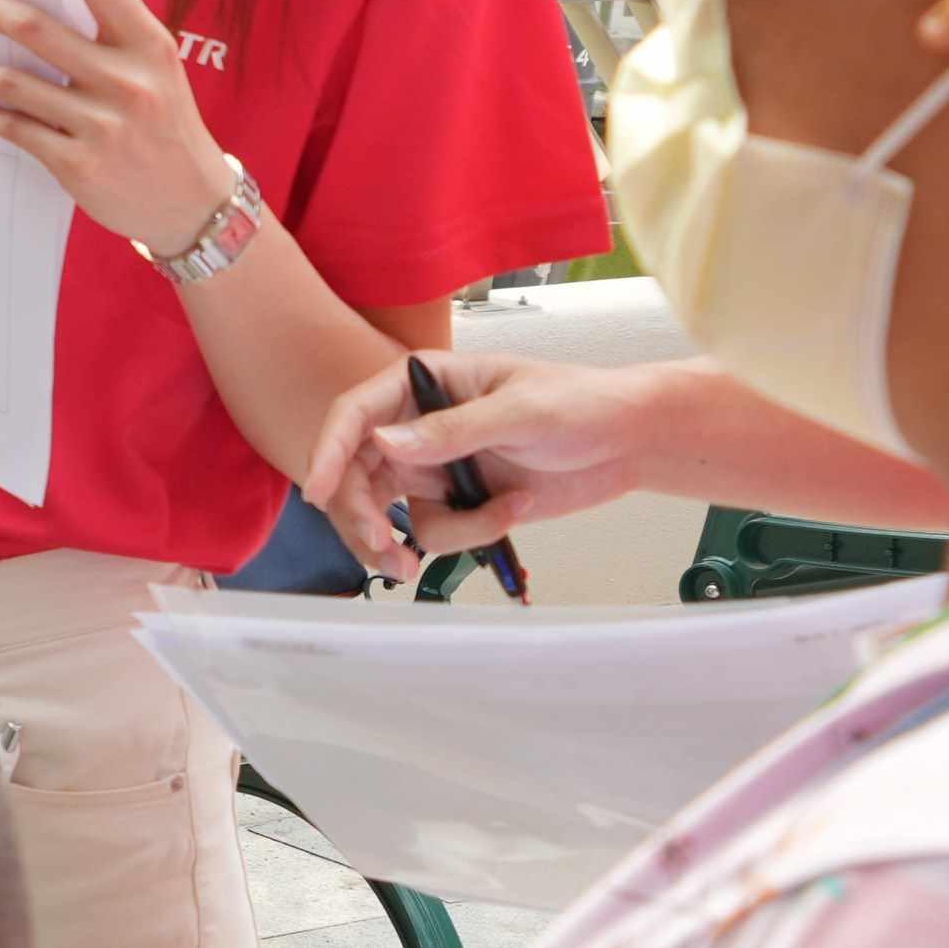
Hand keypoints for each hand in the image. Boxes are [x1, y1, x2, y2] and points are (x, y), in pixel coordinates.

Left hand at [0, 0, 235, 257]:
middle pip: (34, 26)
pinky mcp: (78, 164)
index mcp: (147, 42)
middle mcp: (126, 78)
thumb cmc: (167, 124)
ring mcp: (101, 123)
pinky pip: (19, 130)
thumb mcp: (155, 67)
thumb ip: (111, 33)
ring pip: (14, 82)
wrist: (193, 202)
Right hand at [295, 346, 705, 583]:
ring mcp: (436, 467)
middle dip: (362, 515)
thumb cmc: (583, 404)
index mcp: (425, 382)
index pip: (356, 414)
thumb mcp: (521, 412)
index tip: (318, 492)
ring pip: (386, 513)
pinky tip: (513, 511)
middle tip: (382, 546)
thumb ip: (452, 429)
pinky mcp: (459, 501)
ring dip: (405, 540)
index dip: (327, 451)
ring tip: (418, 564)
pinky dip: (470, 533)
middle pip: (356, 473)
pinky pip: (435, 532)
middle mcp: (418, 425)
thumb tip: (384, 444)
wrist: (630, 442)